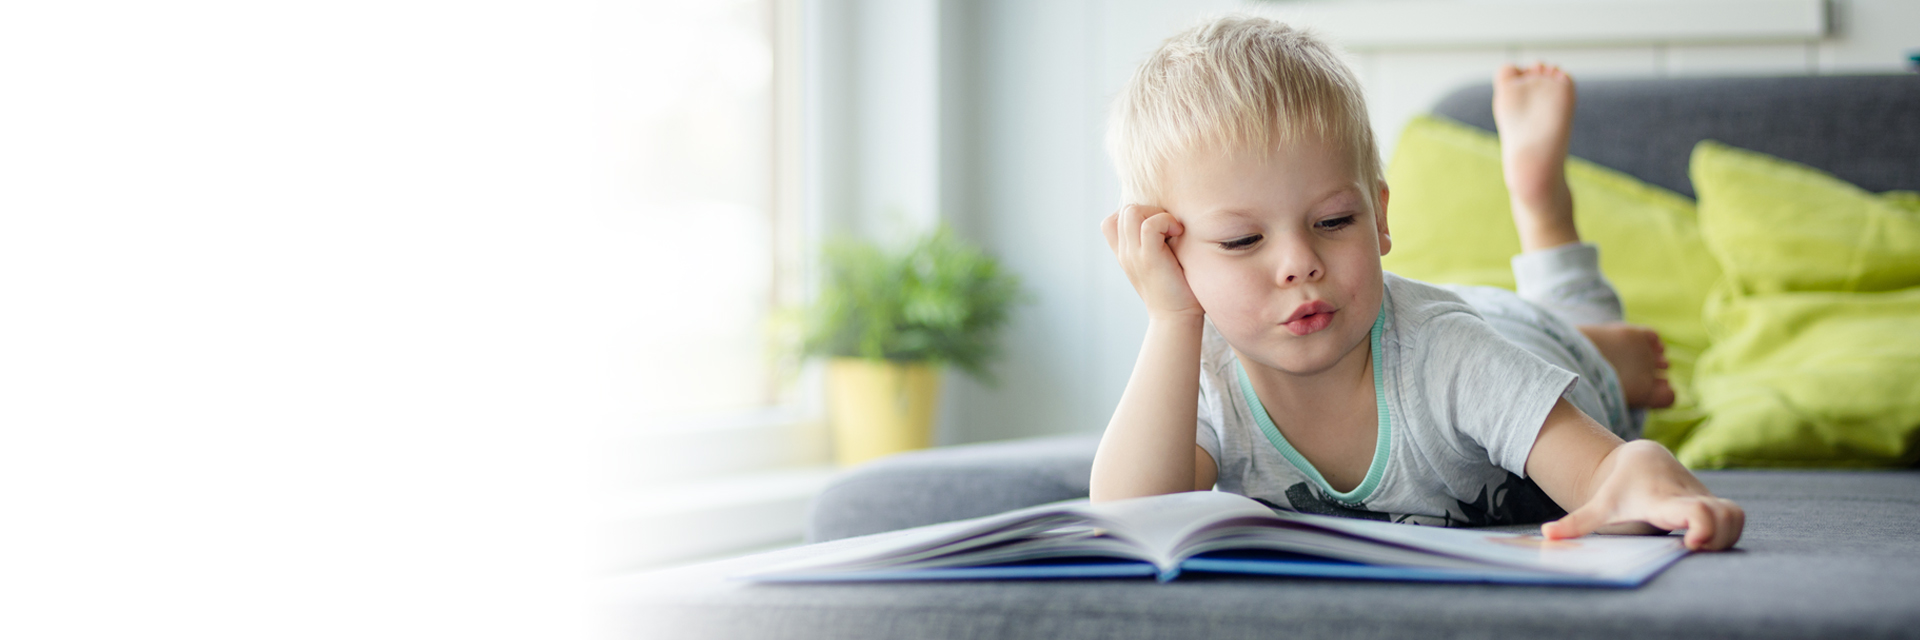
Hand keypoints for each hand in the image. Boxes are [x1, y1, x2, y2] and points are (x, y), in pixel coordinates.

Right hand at [1101, 204, 1202, 318]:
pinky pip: (1150, 225)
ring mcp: (1134, 256)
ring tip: (1173, 230)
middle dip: (1150, 210)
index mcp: (1125, 254)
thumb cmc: (1176, 291)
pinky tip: (1178, 233)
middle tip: (1170, 228)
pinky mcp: (1149, 259)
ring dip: (1157, 214)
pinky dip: (1166, 221)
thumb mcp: (1157, 264)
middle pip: (1124, 211)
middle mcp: (1126, 253)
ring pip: (1132, 212)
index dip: (1134, 214)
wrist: (1176, 318)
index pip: (1110, 222)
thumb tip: (1171, 220)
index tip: (1156, 227)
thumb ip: (1154, 244)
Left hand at [1540, 441, 1744, 549]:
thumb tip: (1546, 534)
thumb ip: (1576, 522)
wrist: (1644, 459)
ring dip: (1726, 537)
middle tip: (1692, 547)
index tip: (1692, 542)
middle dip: (1718, 538)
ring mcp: (1706, 500)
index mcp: (1662, 501)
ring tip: (1698, 545)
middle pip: (1724, 517)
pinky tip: (1707, 541)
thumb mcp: (1599, 505)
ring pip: (1736, 518)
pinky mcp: (1715, 504)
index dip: (1702, 526)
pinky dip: (1730, 533)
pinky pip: (1737, 519)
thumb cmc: (1621, 487)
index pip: (1695, 510)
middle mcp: (1690, 498)